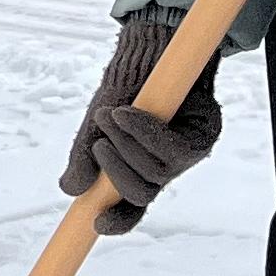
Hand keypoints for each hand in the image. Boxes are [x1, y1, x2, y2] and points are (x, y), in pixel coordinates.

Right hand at [63, 6, 219, 232]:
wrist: (149, 50)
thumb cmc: (125, 87)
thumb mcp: (95, 124)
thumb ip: (84, 156)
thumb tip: (71, 189)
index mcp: (138, 170)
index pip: (131, 208)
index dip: (118, 222)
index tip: (96, 225)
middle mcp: (164, 168)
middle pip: (143, 195)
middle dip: (116, 172)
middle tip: (99, 142)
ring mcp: (186, 155)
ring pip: (159, 174)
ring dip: (128, 145)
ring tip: (112, 115)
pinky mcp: (204, 137)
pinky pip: (177, 152)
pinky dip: (147, 134)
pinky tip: (128, 114)